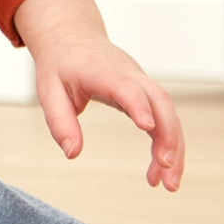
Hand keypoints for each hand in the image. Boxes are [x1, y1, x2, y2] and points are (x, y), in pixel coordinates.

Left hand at [13, 0, 184, 191]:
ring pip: (169, 114)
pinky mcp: (145, 94)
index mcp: (103, 72)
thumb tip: (72, 154)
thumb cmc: (60, 66)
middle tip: (167, 174)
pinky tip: (158, 170)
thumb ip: (59, 122)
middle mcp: (130, 75)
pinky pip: (164, 119)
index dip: (138, 104)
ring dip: (175, 148)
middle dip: (169, 138)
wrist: (73, 39)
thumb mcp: (49, 92)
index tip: (147, 127)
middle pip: (161, 102)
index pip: (127, 87)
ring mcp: (142, 83)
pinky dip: (166, 145)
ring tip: (169, 185)